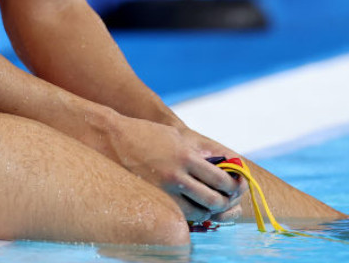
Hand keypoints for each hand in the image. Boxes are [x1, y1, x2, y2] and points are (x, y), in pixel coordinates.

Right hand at [110, 117, 243, 220]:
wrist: (113, 139)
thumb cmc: (145, 134)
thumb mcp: (175, 136)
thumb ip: (196, 152)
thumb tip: (217, 164)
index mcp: (186, 156)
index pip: (219, 178)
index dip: (232, 186)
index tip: (236, 186)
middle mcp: (177, 175)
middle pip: (212, 199)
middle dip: (225, 201)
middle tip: (228, 199)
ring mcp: (163, 190)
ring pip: (197, 212)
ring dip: (209, 211)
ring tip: (211, 205)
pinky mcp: (152, 198)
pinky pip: (178, 214)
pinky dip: (190, 214)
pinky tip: (192, 208)